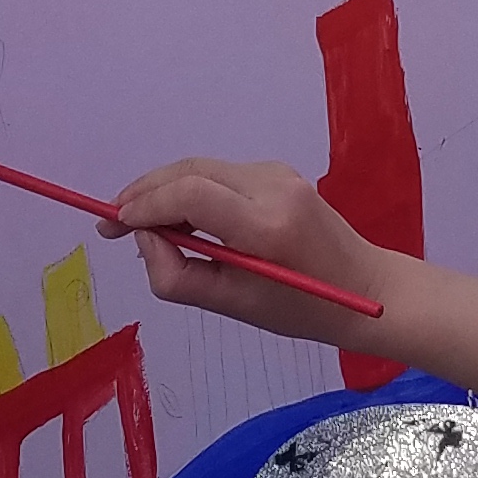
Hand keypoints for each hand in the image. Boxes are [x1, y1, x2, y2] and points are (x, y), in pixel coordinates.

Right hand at [113, 157, 394, 337]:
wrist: (366, 285)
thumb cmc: (301, 308)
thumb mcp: (234, 306)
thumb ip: (177, 275)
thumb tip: (143, 238)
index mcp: (266, 226)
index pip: (191, 194)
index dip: (146, 205)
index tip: (114, 225)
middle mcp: (273, 187)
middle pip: (190, 170)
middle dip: (145, 192)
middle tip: (111, 221)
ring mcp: (279, 173)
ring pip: (202, 168)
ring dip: (165, 190)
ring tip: (138, 223)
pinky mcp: (280, 171)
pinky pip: (220, 174)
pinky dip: (191, 189)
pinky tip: (179, 218)